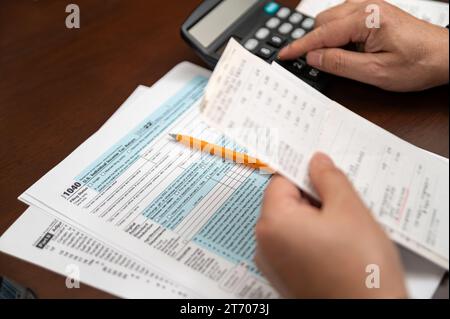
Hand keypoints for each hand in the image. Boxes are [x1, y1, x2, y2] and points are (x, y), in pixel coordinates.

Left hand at [255, 153, 406, 297]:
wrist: (368, 316)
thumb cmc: (360, 269)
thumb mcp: (350, 210)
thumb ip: (329, 179)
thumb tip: (316, 161)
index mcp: (273, 223)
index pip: (281, 181)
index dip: (304, 174)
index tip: (325, 175)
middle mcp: (264, 245)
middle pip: (284, 204)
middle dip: (312, 199)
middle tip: (342, 206)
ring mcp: (273, 264)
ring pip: (291, 225)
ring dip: (314, 220)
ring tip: (343, 232)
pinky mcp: (285, 278)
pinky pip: (294, 246)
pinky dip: (312, 240)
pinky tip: (337, 248)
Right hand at [278, 0, 448, 91]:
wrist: (444, 56)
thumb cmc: (418, 63)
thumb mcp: (375, 72)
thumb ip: (340, 63)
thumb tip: (313, 56)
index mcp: (366, 18)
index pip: (322, 33)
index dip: (299, 46)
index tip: (283, 55)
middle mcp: (366, 6)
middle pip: (322, 22)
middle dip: (314, 44)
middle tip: (313, 65)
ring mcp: (369, 7)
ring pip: (330, 20)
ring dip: (326, 40)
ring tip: (335, 61)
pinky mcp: (372, 13)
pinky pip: (342, 21)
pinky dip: (336, 36)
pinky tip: (345, 51)